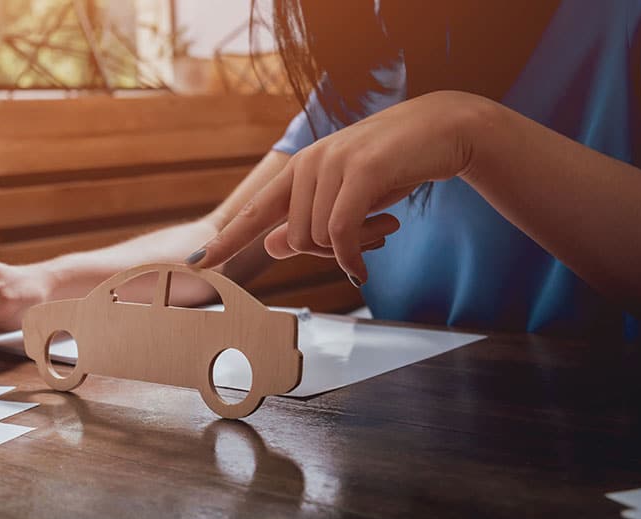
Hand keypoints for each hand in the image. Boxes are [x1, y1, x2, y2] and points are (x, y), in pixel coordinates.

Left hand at [189, 90, 490, 285]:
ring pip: (319, 239)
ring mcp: (333, 163)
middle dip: (331, 254)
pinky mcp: (362, 170)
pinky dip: (351, 259)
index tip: (197, 262)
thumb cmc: (395, 166)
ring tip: (384, 228)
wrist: (443, 129)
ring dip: (353, 250)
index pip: (254, 210)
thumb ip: (311, 220)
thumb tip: (273, 246)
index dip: (226, 239)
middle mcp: (309, 163)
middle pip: (297, 239)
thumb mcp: (348, 198)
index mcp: (300, 170)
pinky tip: (364, 267)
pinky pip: (340, 234)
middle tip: (369, 242)